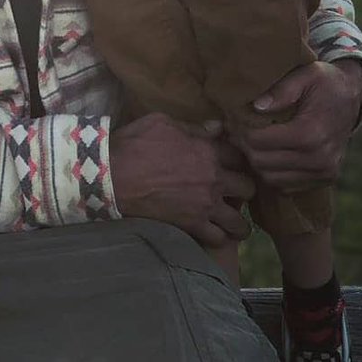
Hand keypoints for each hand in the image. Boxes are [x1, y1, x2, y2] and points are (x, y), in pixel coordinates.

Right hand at [109, 113, 254, 247]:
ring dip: (237, 220)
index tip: (232, 164)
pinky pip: (218, 238)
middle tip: (235, 191)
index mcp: (207, 151)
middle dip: (244, 188)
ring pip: (238, 221)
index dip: (237, 159)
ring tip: (232, 221)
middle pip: (248, 187)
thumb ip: (193, 127)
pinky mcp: (192, 225)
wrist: (113, 177)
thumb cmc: (134, 144)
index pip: (239, 155)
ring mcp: (205, 205)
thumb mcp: (162, 123)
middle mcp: (213, 179)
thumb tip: (217, 128)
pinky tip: (215, 233)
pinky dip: (219, 237)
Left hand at [226, 60, 361, 192]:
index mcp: (311, 133)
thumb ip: (282, 90)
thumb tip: (256, 106)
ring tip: (250, 142)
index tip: (232, 120)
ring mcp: (323, 172)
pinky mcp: (324, 179)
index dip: (240, 131)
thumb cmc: (325, 82)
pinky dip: (272, 172)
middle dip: (244, 146)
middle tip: (235, 131)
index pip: (259, 141)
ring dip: (256, 162)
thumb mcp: (306, 74)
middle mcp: (319, 158)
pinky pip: (286, 186)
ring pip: (270, 178)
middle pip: (262, 163)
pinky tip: (269, 153)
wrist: (352, 96)